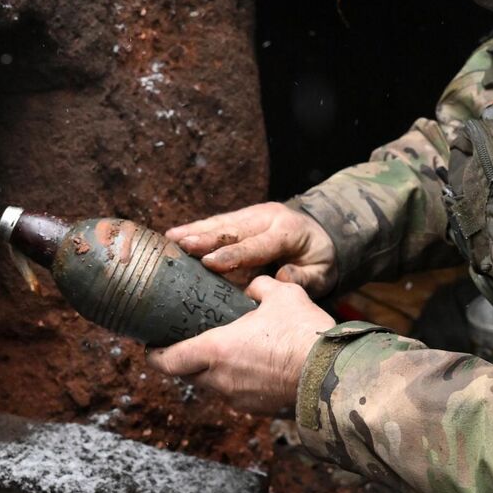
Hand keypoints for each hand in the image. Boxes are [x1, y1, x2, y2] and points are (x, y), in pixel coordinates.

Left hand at [147, 276, 334, 415]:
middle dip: (185, 361)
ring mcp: (239, 398)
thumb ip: (261, 287)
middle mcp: (221, 379)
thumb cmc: (302, 333)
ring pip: (214, 386)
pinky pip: (239, 394)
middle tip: (189, 344)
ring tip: (228, 353)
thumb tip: (254, 286)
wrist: (332, 374)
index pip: (169, 360)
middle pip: (188, 375)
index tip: (152, 347)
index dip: (156, 355)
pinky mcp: (259, 409)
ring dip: (215, 372)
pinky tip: (257, 366)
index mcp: (215, 350)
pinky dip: (240, 381)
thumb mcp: (282, 295)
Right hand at [166, 201, 336, 294]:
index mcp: (288, 231)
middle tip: (181, 245)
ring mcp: (254, 214)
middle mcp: (268, 218)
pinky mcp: (243, 217)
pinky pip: (218, 223)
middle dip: (206, 238)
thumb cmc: (318, 260)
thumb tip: (282, 278)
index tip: (210, 263)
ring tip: (170, 238)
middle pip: (233, 229)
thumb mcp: (322, 274)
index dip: (233, 254)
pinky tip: (174, 236)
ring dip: (195, 230)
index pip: (257, 245)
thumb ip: (304, 278)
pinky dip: (196, 229)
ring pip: (221, 223)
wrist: (322, 235)